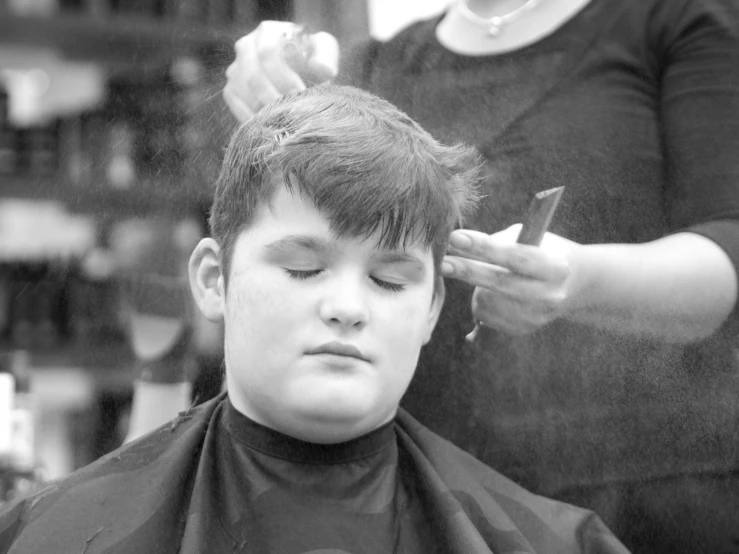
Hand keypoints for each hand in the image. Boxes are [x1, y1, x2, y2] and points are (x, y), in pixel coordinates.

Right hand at [224, 21, 338, 121]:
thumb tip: (322, 69)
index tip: (300, 94)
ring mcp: (235, 69)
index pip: (268, 53)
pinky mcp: (231, 90)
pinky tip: (269, 127)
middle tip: (292, 113)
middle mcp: (246, 47)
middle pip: (253, 75)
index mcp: (267, 32)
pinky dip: (251, 118)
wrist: (302, 74)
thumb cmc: (313, 59)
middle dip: (274, 97)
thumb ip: (325, 57)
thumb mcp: (324, 52)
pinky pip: (236, 105)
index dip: (284, 76)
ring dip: (262, 109)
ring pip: (243, 91)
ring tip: (284, 123)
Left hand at [442, 225, 581, 334]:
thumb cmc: (544, 252)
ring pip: (488, 302)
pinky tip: (494, 293)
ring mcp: (536, 316)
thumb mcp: (532, 238)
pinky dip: (481, 302)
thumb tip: (459, 245)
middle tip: (443, 263)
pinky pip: (486, 316)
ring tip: (485, 276)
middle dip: (468, 271)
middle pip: (500, 283)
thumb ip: (500, 241)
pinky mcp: (524, 329)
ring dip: (476, 288)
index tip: (455, 238)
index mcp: (555, 267)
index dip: (483, 247)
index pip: (514, 256)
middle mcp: (548, 295)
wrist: (575, 285)